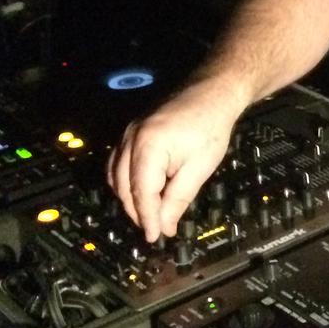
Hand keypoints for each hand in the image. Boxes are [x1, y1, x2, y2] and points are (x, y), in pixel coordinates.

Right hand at [106, 78, 246, 242]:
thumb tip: (166, 226)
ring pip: (115, 176)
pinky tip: (142, 192)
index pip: (141, 193)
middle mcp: (131, 138)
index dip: (147, 219)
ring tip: (151, 214)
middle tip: (157, 228)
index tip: (155, 237)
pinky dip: (125, 182)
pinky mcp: (130, 131)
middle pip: (123, 187)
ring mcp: (127, 133)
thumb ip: (179, 198)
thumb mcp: (200, 166)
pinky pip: (117, 163)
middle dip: (137, 211)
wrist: (212, 90)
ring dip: (130, 198)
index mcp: (148, 146)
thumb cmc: (211, 125)